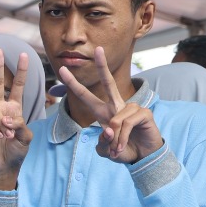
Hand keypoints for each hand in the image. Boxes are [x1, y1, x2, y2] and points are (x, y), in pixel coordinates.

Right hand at [0, 49, 32, 188]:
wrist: (4, 167)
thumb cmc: (17, 151)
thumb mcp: (26, 138)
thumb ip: (21, 126)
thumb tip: (8, 119)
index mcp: (14, 109)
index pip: (17, 87)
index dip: (21, 72)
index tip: (24, 55)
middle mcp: (0, 109)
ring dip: (2, 122)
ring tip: (8, 135)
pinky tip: (0, 137)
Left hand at [59, 46, 163, 163]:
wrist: (143, 157)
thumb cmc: (123, 150)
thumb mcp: (106, 150)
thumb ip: (101, 142)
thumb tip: (109, 130)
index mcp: (103, 112)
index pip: (86, 95)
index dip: (74, 84)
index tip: (62, 70)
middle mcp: (117, 106)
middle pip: (108, 82)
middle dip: (102, 66)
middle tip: (97, 49)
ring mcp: (132, 107)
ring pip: (115, 121)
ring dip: (114, 140)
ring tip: (116, 149)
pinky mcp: (144, 113)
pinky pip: (126, 125)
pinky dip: (122, 138)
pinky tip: (124, 145)